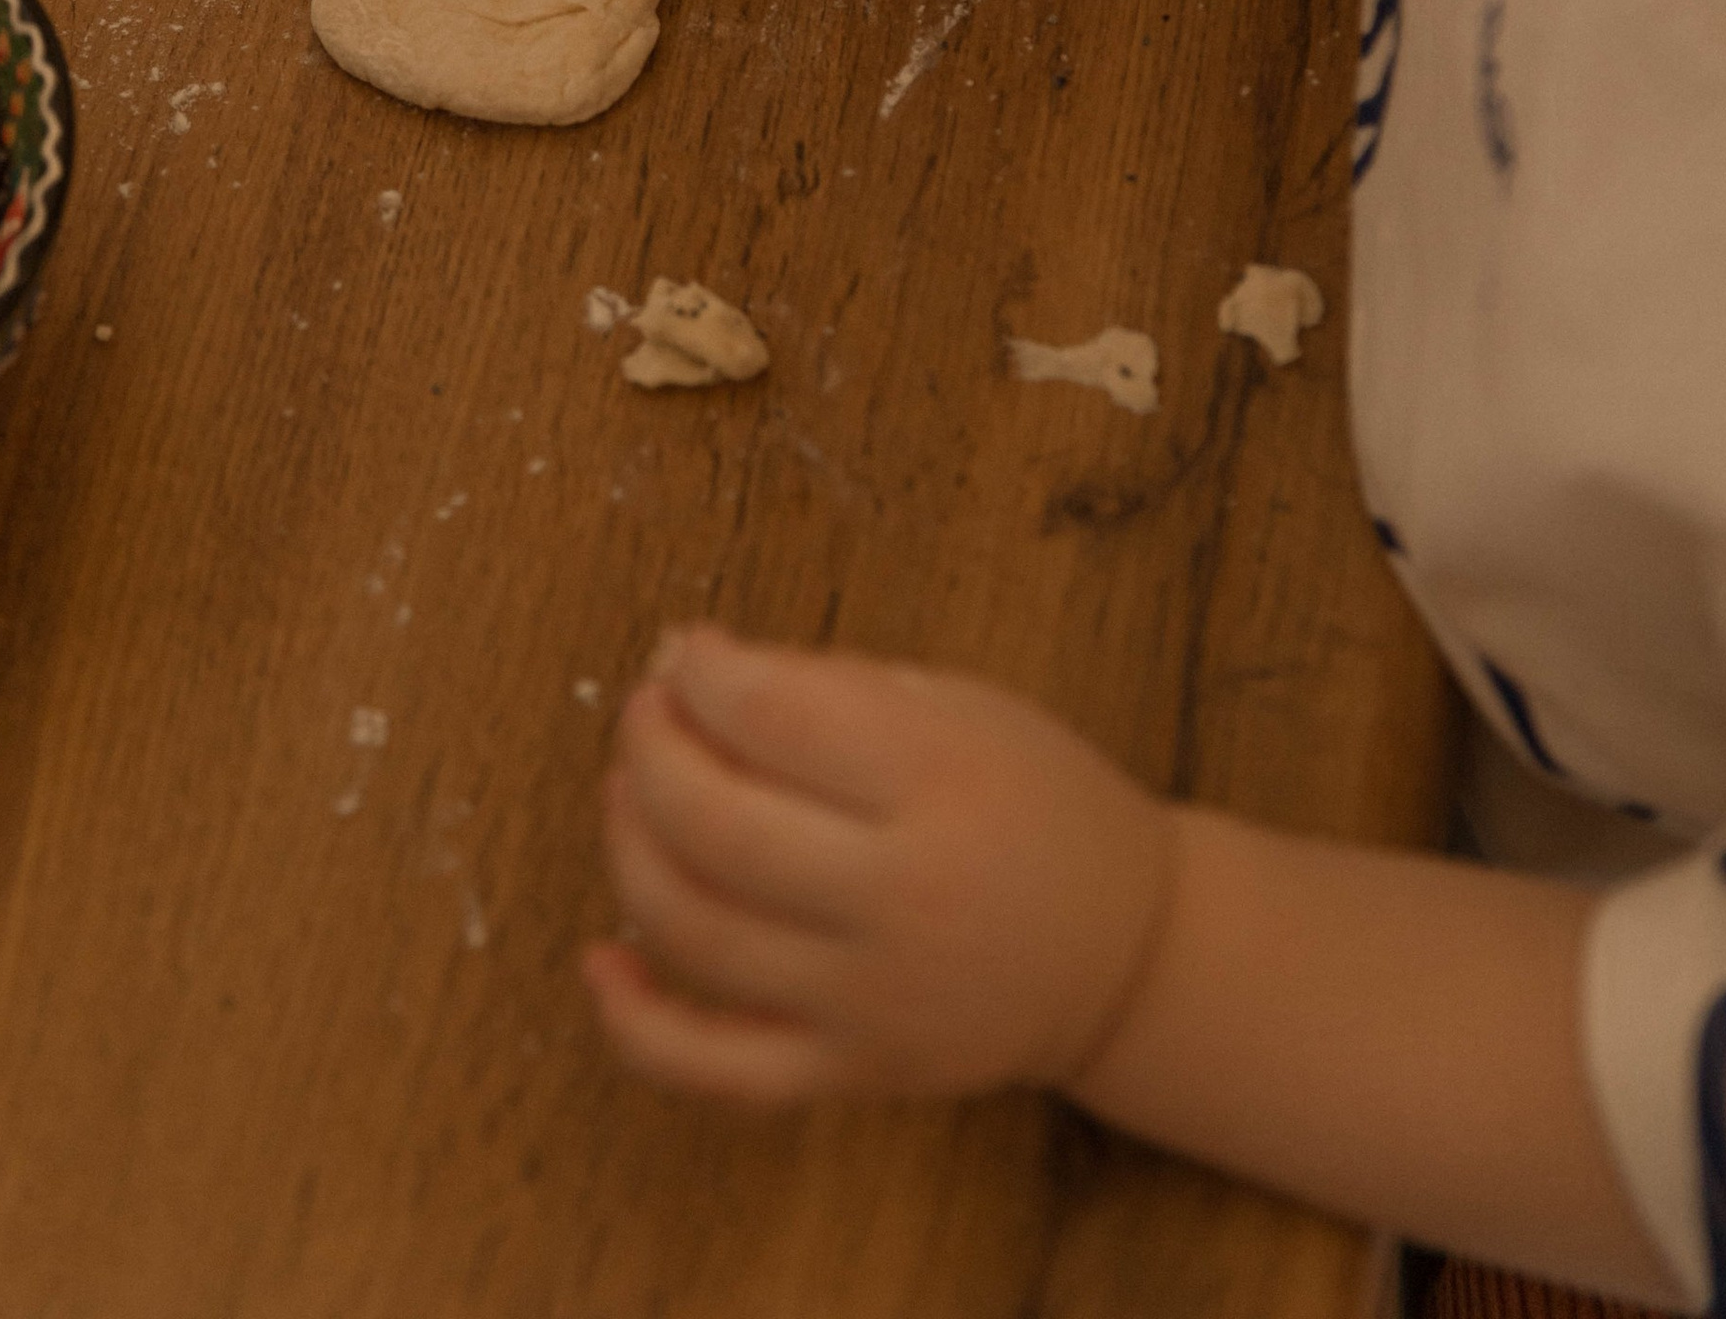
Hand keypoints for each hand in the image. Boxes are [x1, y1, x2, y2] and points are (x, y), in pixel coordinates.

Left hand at [586, 626, 1175, 1111]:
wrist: (1125, 954)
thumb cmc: (1033, 802)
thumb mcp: (959, 708)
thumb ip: (831, 690)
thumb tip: (695, 673)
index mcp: (938, 783)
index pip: (771, 718)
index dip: (701, 672)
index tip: (685, 652)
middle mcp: (902, 897)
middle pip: (717, 825)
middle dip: (651, 750)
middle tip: (646, 713)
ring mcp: (869, 999)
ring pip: (697, 932)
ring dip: (630, 849)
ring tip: (627, 793)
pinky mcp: (850, 1073)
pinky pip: (715, 1068)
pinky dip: (636, 1023)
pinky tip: (601, 959)